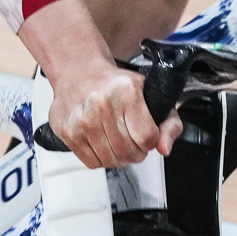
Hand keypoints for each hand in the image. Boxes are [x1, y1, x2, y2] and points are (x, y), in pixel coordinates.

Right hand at [19, 0, 180, 169]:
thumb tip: (164, 149)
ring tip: (117, 140)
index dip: (151, 141)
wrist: (79, 72)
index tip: (146, 134)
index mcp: (126, 91)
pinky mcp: (68, 132)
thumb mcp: (150, 94)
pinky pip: (93, 163)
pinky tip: (102, 142)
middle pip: (129, 152)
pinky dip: (101, 158)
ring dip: (119, 157)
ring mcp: (82, 120)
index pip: (148, 138)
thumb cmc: (116, 85)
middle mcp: (101, 104)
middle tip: (132, 139)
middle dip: (136, 152)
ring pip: (111, 161)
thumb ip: (169, 123)